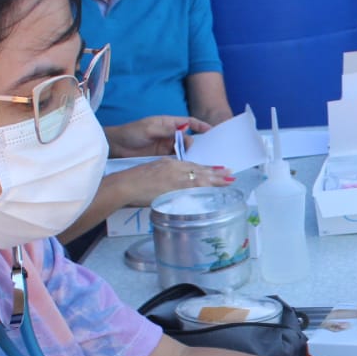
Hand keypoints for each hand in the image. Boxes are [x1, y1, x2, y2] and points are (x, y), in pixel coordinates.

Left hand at [104, 115, 209, 157]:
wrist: (116, 146)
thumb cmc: (131, 133)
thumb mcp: (149, 128)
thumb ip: (166, 130)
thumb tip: (185, 131)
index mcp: (167, 123)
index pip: (188, 122)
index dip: (200, 125)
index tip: (210, 131)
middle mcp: (169, 134)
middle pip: (187, 137)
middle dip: (195, 143)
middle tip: (202, 152)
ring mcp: (166, 146)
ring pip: (183, 149)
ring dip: (190, 153)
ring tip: (199, 160)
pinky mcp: (162, 157)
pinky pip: (175, 158)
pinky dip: (182, 161)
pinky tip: (187, 166)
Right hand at [113, 157, 234, 206]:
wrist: (125, 184)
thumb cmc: (135, 180)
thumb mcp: (155, 172)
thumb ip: (168, 177)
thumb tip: (177, 186)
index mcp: (171, 163)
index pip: (193, 166)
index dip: (207, 169)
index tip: (219, 170)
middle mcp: (175, 169)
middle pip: (200, 171)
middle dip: (216, 173)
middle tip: (231, 174)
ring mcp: (175, 178)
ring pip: (199, 178)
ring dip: (215, 180)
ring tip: (228, 181)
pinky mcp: (172, 188)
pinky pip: (191, 189)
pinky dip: (203, 189)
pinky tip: (213, 191)